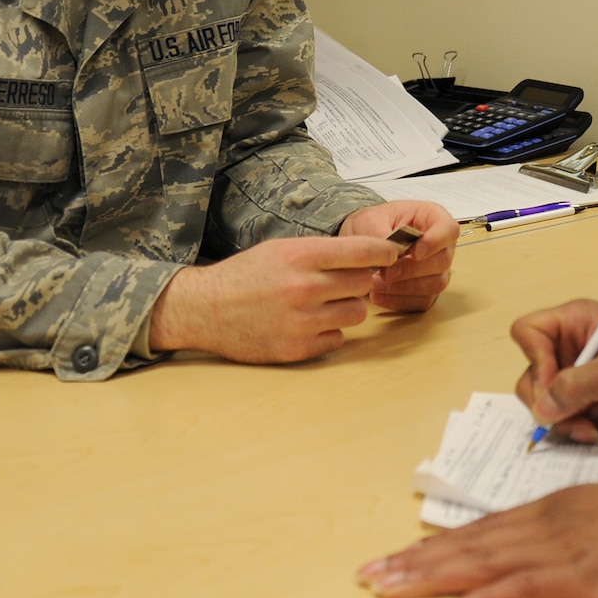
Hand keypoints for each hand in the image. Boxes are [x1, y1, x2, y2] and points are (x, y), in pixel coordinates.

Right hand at [146, 234, 400, 361]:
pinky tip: (308, 325)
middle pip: (364, 283)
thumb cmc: (246, 275)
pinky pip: (337, 339)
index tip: (392, 254)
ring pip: (357, 313)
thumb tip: (368, 256)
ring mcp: (301, 321)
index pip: (363, 251)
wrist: (205, 309)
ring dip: (346, 308)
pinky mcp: (297, 349)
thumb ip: (322, 252)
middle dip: (358, 282)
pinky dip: (329, 333)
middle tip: (342, 282)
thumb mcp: (281, 249)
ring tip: (323, 305)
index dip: (384, 252)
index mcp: (301, 256)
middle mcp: (304, 288)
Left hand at [339, 200, 460, 310]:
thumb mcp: (370, 220)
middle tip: (386, 272)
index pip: (448, 229)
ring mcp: (437, 270)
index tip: (415, 252)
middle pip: (443, 261)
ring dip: (406, 288)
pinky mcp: (428, 290)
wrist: (365, 242)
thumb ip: (379, 232)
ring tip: (376, 285)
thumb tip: (389, 252)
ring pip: (436, 284)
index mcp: (433, 218)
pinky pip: (423, 301)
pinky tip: (378, 295)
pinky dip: (400, 301)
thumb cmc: (373, 224)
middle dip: (413, 270)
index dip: (436, 242)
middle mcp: (441, 245)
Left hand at [358, 477, 597, 597]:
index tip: (400, 554)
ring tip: (383, 587)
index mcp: (561, 506)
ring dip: (427, 577)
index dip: (440, 544)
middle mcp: (552, 521)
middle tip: (367, 574)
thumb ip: (584, 526)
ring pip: (480, 563)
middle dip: (415, 561)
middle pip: (471, 543)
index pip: (487, 528)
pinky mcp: (584, 576)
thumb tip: (558, 544)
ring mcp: (565, 548)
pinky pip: (518, 590)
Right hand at [513, 300, 597, 443]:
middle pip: (529, 375)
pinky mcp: (584, 404)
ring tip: (592, 429)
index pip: (528, 332)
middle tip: (573, 418)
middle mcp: (570, 349)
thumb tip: (542, 408)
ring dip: (562, 422)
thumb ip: (577, 386)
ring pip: (542, 404)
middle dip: (547, 402)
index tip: (553, 384)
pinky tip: (597, 432)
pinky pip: (560, 421)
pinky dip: (573, 431)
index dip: (534, 359)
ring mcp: (576, 378)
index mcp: (576, 323)